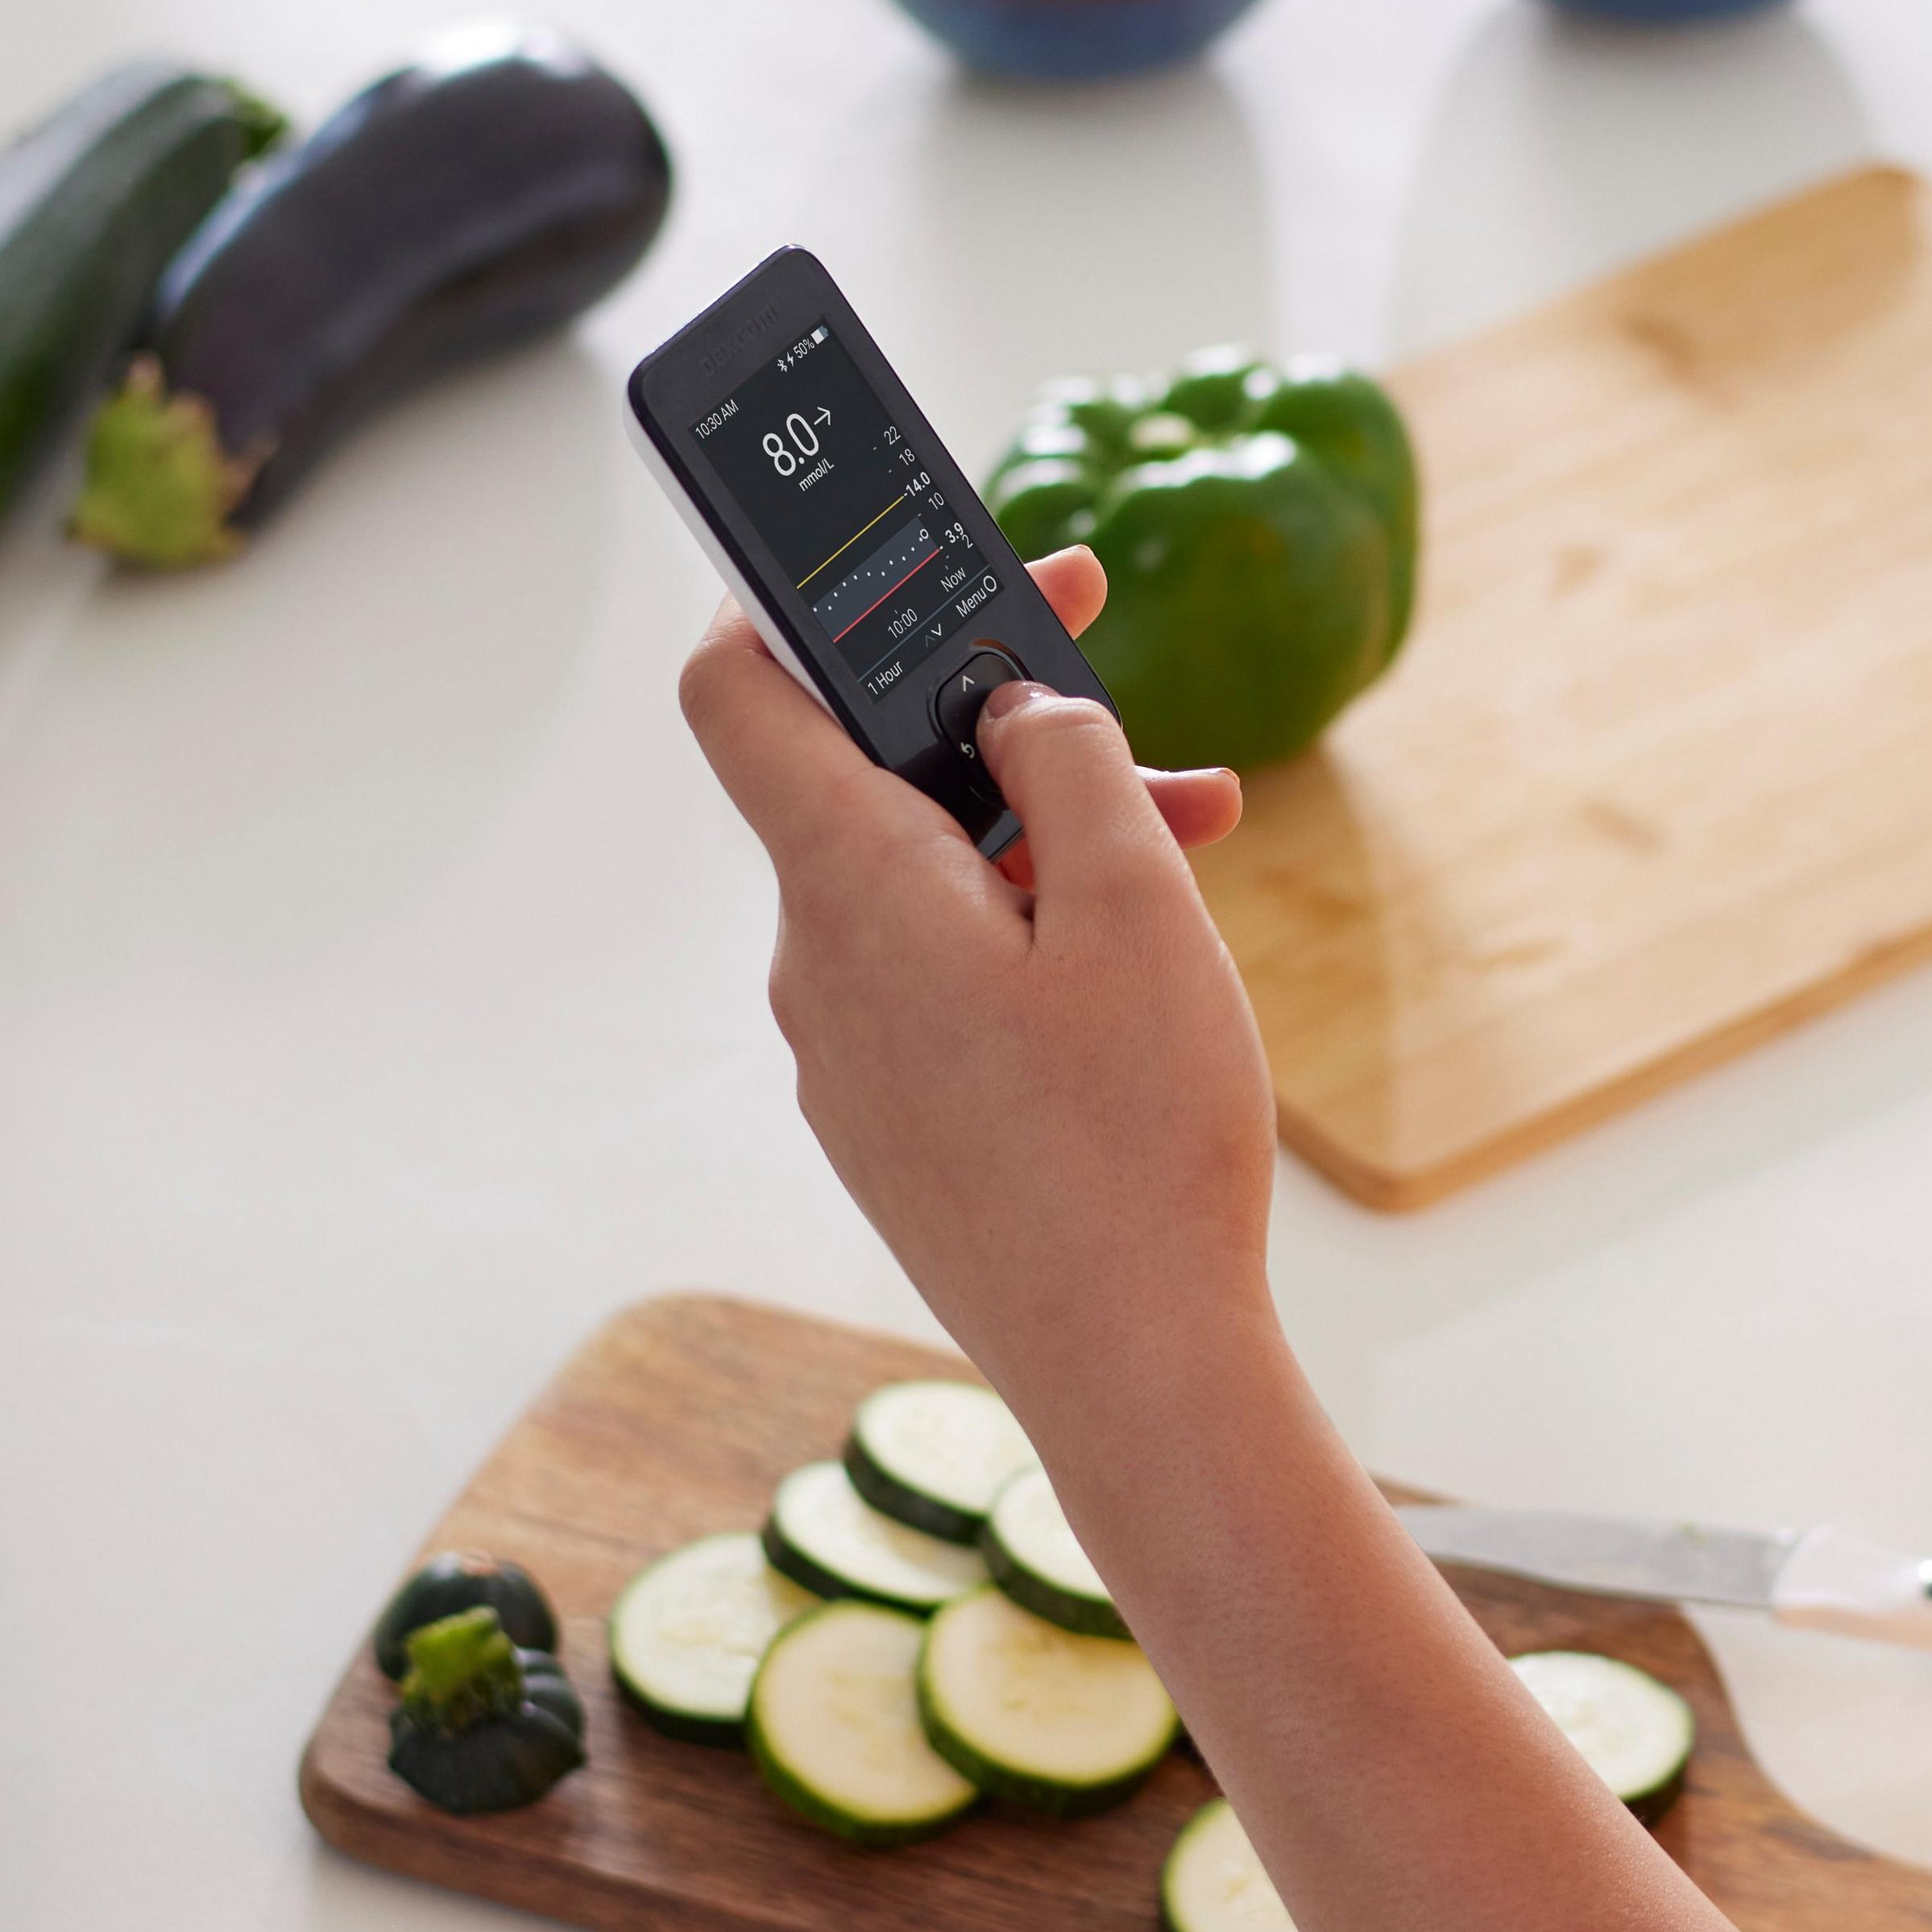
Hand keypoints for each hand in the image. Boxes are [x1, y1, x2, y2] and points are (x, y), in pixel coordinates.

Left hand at [677, 547, 1266, 1422]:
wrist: (1134, 1372)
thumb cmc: (1137, 1141)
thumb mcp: (1135, 905)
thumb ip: (1066, 762)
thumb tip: (1015, 706)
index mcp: (851, 885)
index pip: (736, 695)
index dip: (782, 603)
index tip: (878, 559)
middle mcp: (817, 963)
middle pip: (869, 781)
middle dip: (994, 715)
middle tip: (1103, 656)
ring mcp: (848, 1052)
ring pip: (925, 884)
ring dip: (1043, 832)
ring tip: (1195, 829)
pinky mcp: (895, 1119)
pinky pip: (940, 977)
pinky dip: (1028, 931)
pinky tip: (1144, 957)